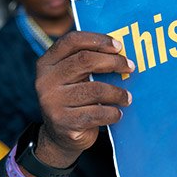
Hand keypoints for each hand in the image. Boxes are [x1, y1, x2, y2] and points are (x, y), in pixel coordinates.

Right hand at [34, 32, 134, 167]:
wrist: (60, 136)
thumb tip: (122, 51)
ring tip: (127, 97)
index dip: (98, 40)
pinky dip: (113, 113)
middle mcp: (45, 80)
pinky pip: (97, 113)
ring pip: (95, 89)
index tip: (118, 46)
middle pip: (85, 61)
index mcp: (47, 63)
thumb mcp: (74, 78)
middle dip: (114, 62)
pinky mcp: (64, 122)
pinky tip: (117, 113)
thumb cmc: (75, 99)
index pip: (71, 41)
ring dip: (117, 93)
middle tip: (131, 67)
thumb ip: (88, 62)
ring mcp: (52, 102)